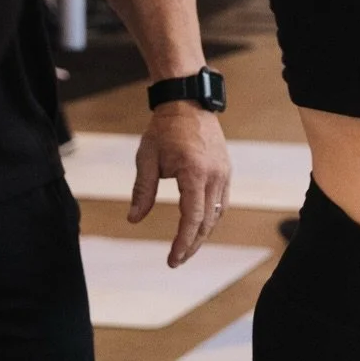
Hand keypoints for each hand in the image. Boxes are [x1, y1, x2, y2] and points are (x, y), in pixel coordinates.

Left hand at [129, 102, 231, 267]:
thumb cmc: (164, 129)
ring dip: (203, 232)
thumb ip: (142, 190)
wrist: (187, 101)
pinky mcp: (226, 168)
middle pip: (207, 221)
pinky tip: (200, 224)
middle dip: (193, 244)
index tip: (173, 259)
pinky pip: (222, 200)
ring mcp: (224, 171)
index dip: (183, 242)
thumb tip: (134, 219)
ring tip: (187, 246)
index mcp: (195, 173)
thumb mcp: (147, 158)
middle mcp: (215, 175)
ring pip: (218, 213)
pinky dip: (211, 216)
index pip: (192, 218)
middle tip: (177, 260)